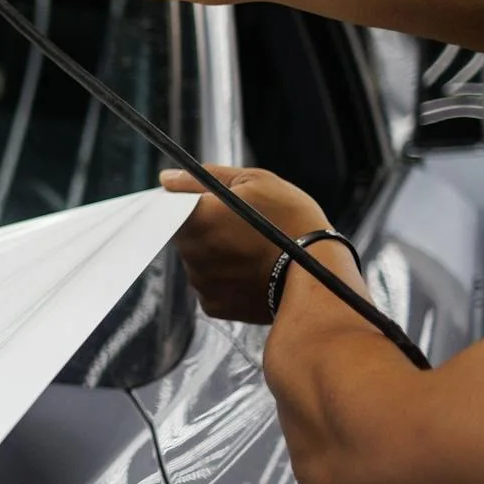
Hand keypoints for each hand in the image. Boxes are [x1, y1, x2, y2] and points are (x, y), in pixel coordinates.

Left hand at [159, 165, 335, 323]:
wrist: (318, 275)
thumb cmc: (290, 220)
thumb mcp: (254, 182)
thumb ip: (202, 178)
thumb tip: (165, 179)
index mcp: (194, 218)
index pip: (169, 208)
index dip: (188, 204)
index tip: (208, 204)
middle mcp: (189, 252)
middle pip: (185, 235)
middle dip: (206, 228)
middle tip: (242, 226)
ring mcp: (199, 281)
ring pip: (199, 262)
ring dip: (217, 255)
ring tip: (254, 251)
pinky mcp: (212, 305)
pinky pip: (212, 287)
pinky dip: (227, 279)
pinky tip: (253, 272)